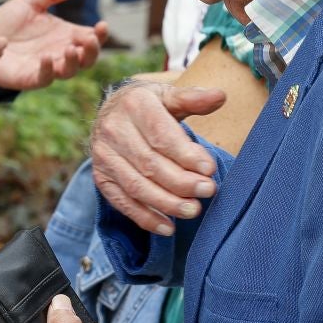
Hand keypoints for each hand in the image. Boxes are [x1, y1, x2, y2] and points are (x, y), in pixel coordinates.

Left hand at [0, 0, 107, 90]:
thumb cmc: (10, 20)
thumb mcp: (30, 1)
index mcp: (66, 35)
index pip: (91, 38)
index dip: (100, 34)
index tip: (102, 25)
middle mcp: (60, 52)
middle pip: (87, 59)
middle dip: (93, 51)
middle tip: (90, 39)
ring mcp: (47, 67)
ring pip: (69, 71)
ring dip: (74, 62)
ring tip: (71, 48)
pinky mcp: (30, 77)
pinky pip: (44, 78)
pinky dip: (48, 70)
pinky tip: (46, 58)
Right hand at [91, 81, 224, 234]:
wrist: (111, 111)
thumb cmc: (149, 106)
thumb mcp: (168, 96)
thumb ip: (193, 98)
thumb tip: (220, 96)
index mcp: (134, 105)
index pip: (161, 135)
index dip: (186, 155)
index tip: (210, 169)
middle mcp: (114, 130)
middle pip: (149, 163)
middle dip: (181, 182)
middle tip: (208, 191)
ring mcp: (104, 156)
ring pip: (136, 185)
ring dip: (166, 203)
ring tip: (193, 210)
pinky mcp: (101, 177)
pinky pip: (122, 202)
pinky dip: (145, 218)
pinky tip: (168, 227)